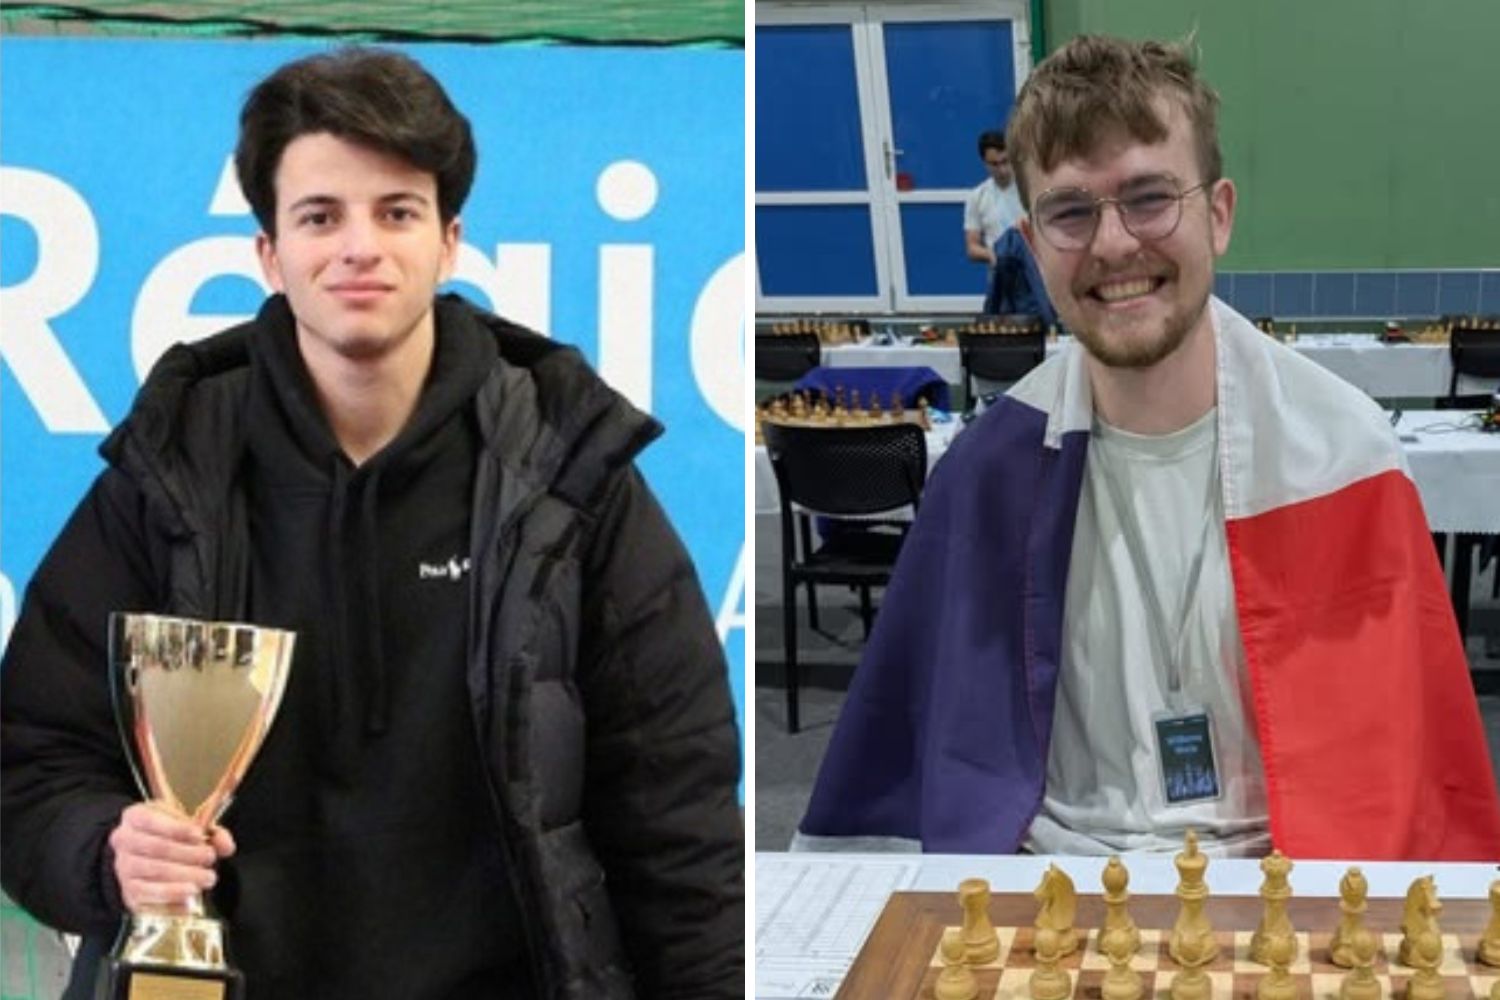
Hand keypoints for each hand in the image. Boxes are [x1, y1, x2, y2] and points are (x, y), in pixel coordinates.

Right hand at [109, 802, 235, 912]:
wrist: (144, 857)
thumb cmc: (170, 836)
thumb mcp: (188, 824)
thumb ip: (211, 832)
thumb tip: (226, 845)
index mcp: (136, 817)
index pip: (151, 820)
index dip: (176, 828)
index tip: (199, 835)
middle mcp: (124, 841)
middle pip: (155, 848)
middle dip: (187, 854)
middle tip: (210, 858)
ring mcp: (123, 867)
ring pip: (152, 872)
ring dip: (183, 876)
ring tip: (207, 878)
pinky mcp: (128, 892)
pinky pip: (147, 896)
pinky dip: (170, 897)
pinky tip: (190, 898)